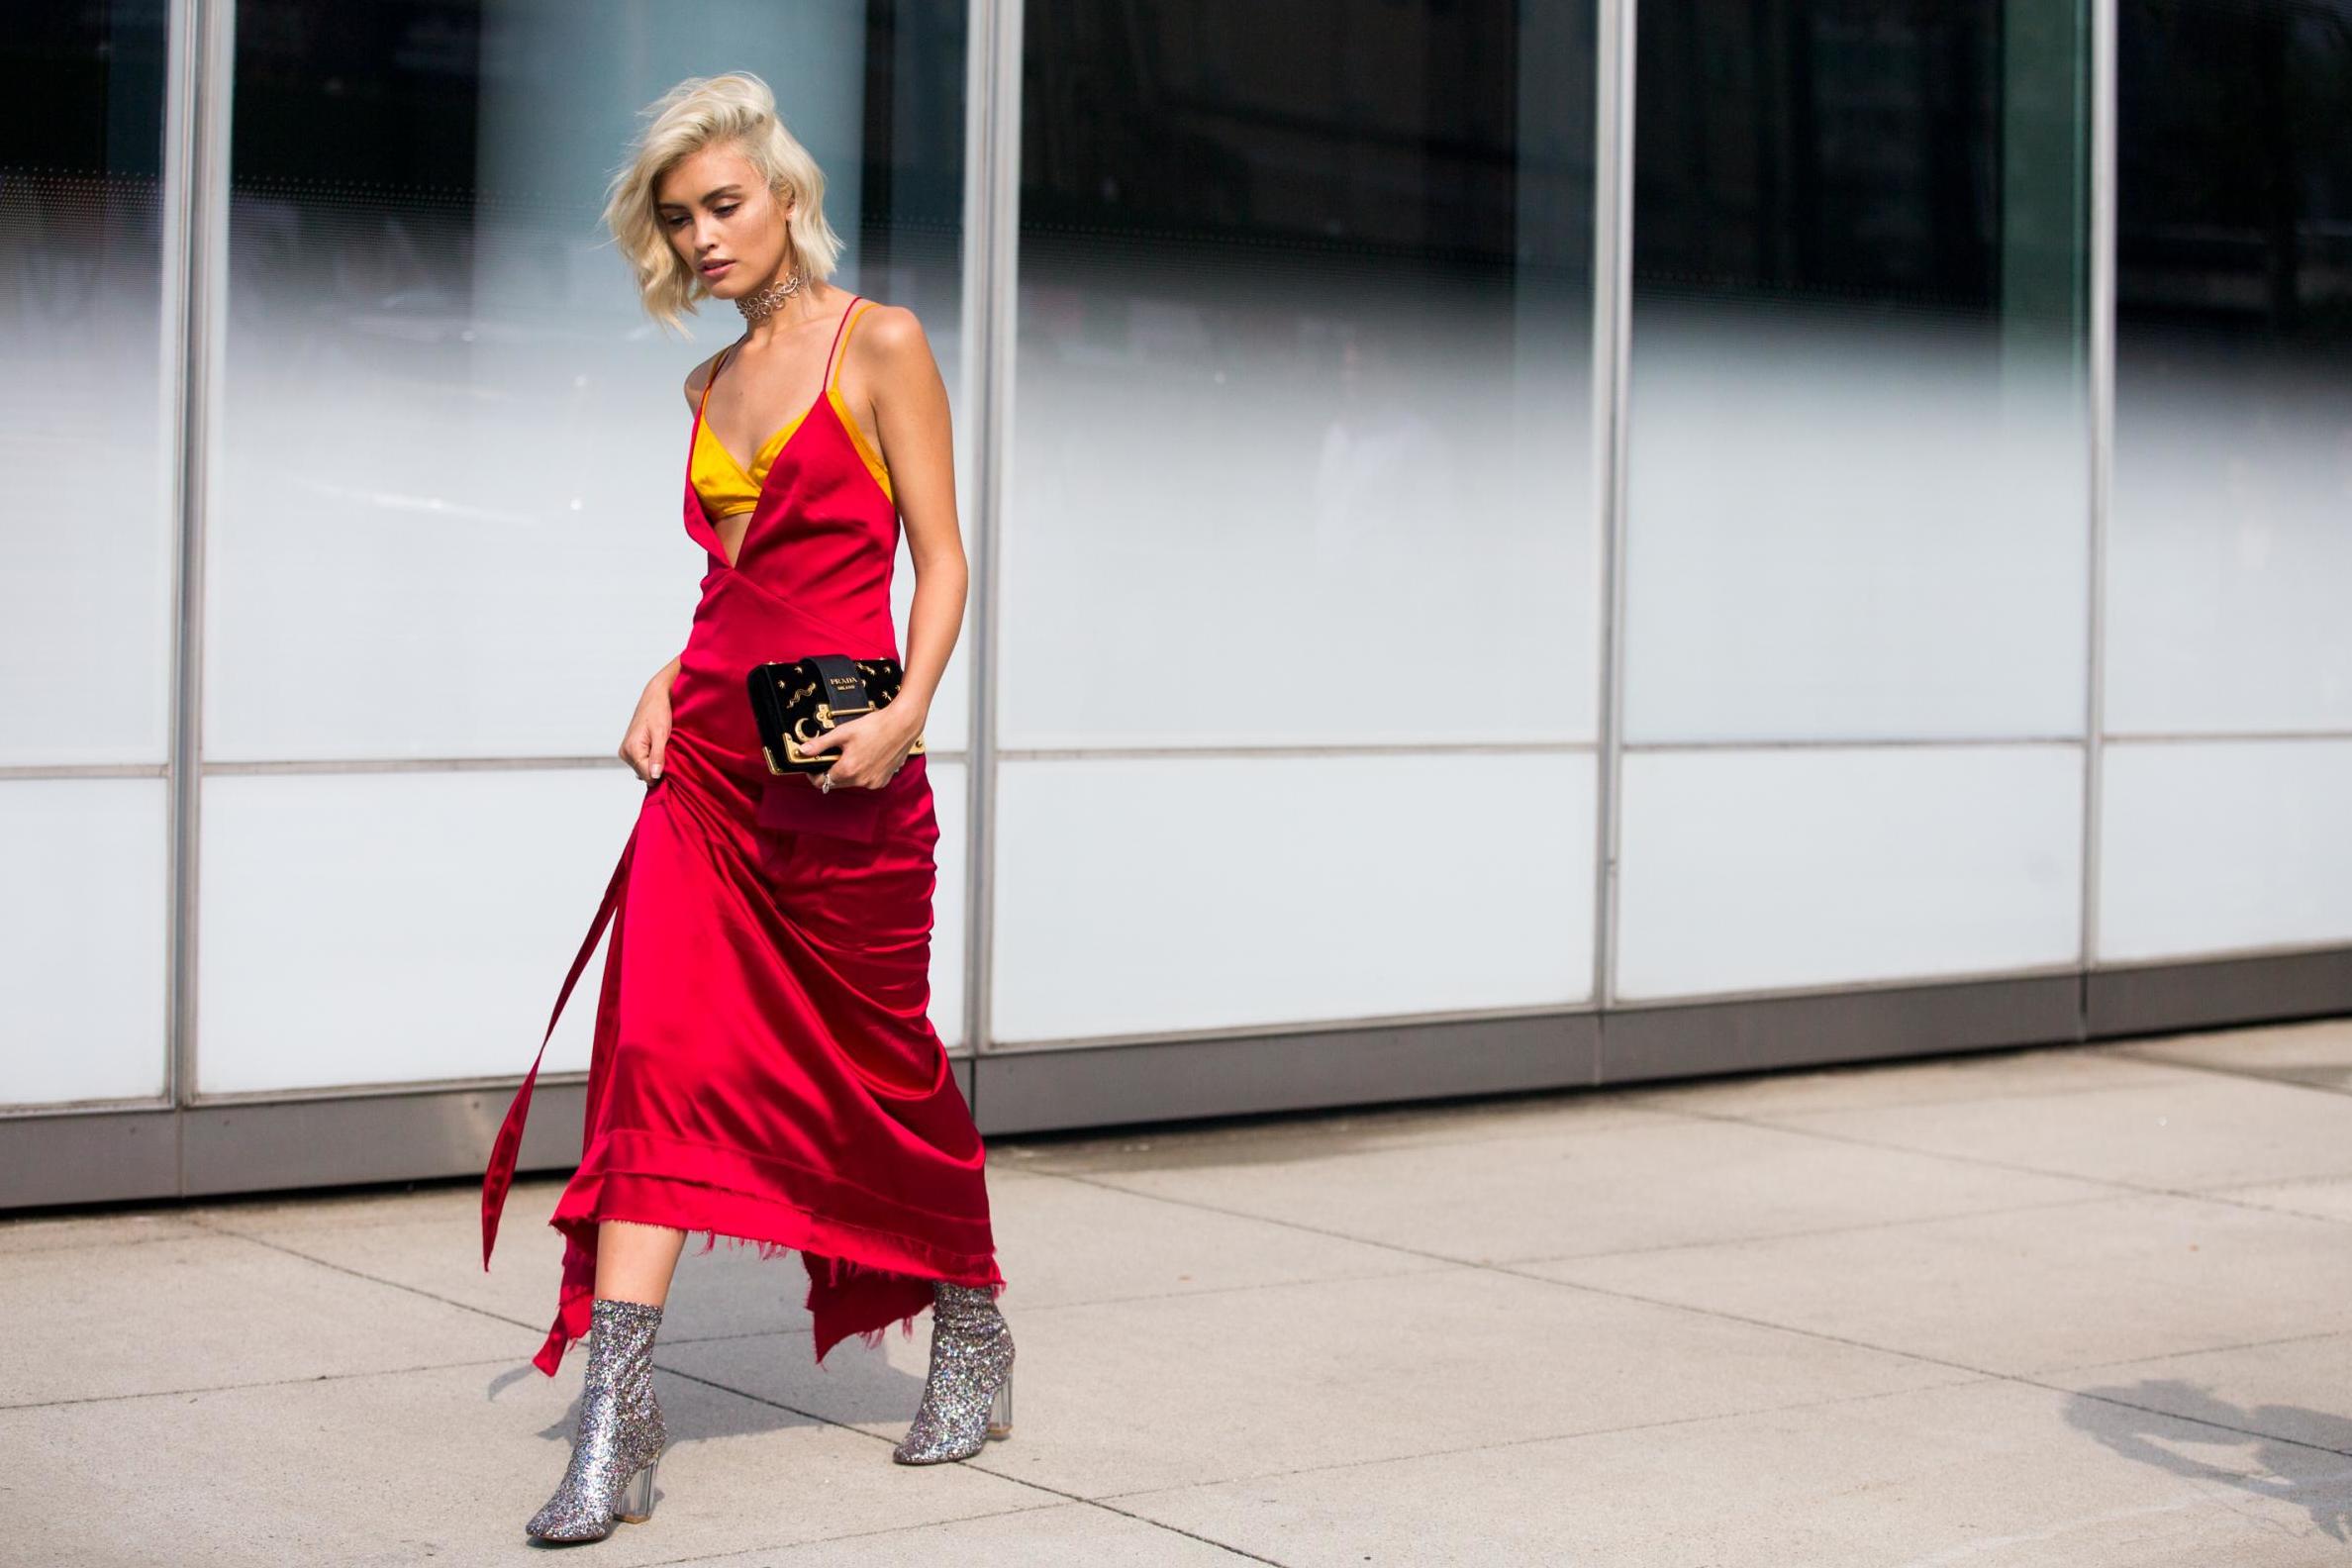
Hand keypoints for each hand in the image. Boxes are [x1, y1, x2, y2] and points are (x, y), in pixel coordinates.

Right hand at [619, 677, 672, 783]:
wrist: (654, 696)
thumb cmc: (659, 711)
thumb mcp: (662, 734)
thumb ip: (658, 756)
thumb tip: (654, 776)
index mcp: (631, 750)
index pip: (648, 776)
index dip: (663, 773)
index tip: (673, 763)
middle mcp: (625, 753)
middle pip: (645, 774)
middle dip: (659, 767)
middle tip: (669, 752)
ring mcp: (626, 751)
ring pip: (644, 769)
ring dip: (656, 763)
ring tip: (663, 747)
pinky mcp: (630, 749)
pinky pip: (642, 762)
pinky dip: (652, 759)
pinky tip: (658, 748)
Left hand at [792, 704, 921, 789]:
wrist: (902, 724)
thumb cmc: (876, 726)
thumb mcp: (843, 732)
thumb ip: (821, 744)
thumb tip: (804, 750)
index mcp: (848, 769)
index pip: (822, 782)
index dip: (814, 773)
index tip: (814, 765)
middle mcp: (861, 780)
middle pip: (836, 783)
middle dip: (832, 771)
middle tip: (835, 754)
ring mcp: (873, 782)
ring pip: (851, 782)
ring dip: (848, 772)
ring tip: (853, 753)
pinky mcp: (883, 780)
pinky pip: (866, 781)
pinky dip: (862, 772)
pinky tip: (866, 757)